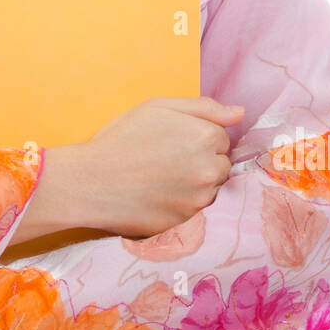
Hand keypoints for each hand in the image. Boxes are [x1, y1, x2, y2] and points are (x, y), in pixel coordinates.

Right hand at [69, 95, 244, 239]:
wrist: (91, 182)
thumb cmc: (121, 138)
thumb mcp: (159, 107)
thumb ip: (204, 107)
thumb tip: (239, 113)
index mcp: (206, 137)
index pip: (221, 138)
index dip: (197, 136)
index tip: (172, 140)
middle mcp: (209, 170)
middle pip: (220, 165)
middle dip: (201, 161)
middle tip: (165, 159)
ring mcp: (198, 199)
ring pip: (208, 188)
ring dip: (193, 183)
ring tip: (159, 177)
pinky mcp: (185, 221)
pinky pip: (193, 209)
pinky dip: (180, 202)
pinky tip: (155, 194)